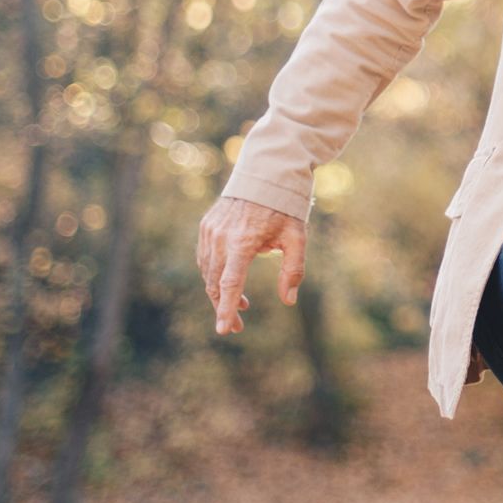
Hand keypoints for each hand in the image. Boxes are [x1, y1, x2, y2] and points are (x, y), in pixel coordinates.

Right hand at [196, 196, 306, 334]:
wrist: (266, 173)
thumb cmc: (285, 207)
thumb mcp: (297, 237)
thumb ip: (293, 270)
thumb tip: (288, 300)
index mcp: (243, 241)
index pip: (230, 283)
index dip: (226, 309)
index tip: (223, 330)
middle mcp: (221, 237)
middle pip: (215, 283)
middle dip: (223, 308)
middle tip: (238, 327)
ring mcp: (210, 230)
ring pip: (207, 272)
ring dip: (219, 293)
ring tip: (241, 306)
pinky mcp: (207, 226)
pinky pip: (205, 258)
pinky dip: (214, 275)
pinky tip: (229, 283)